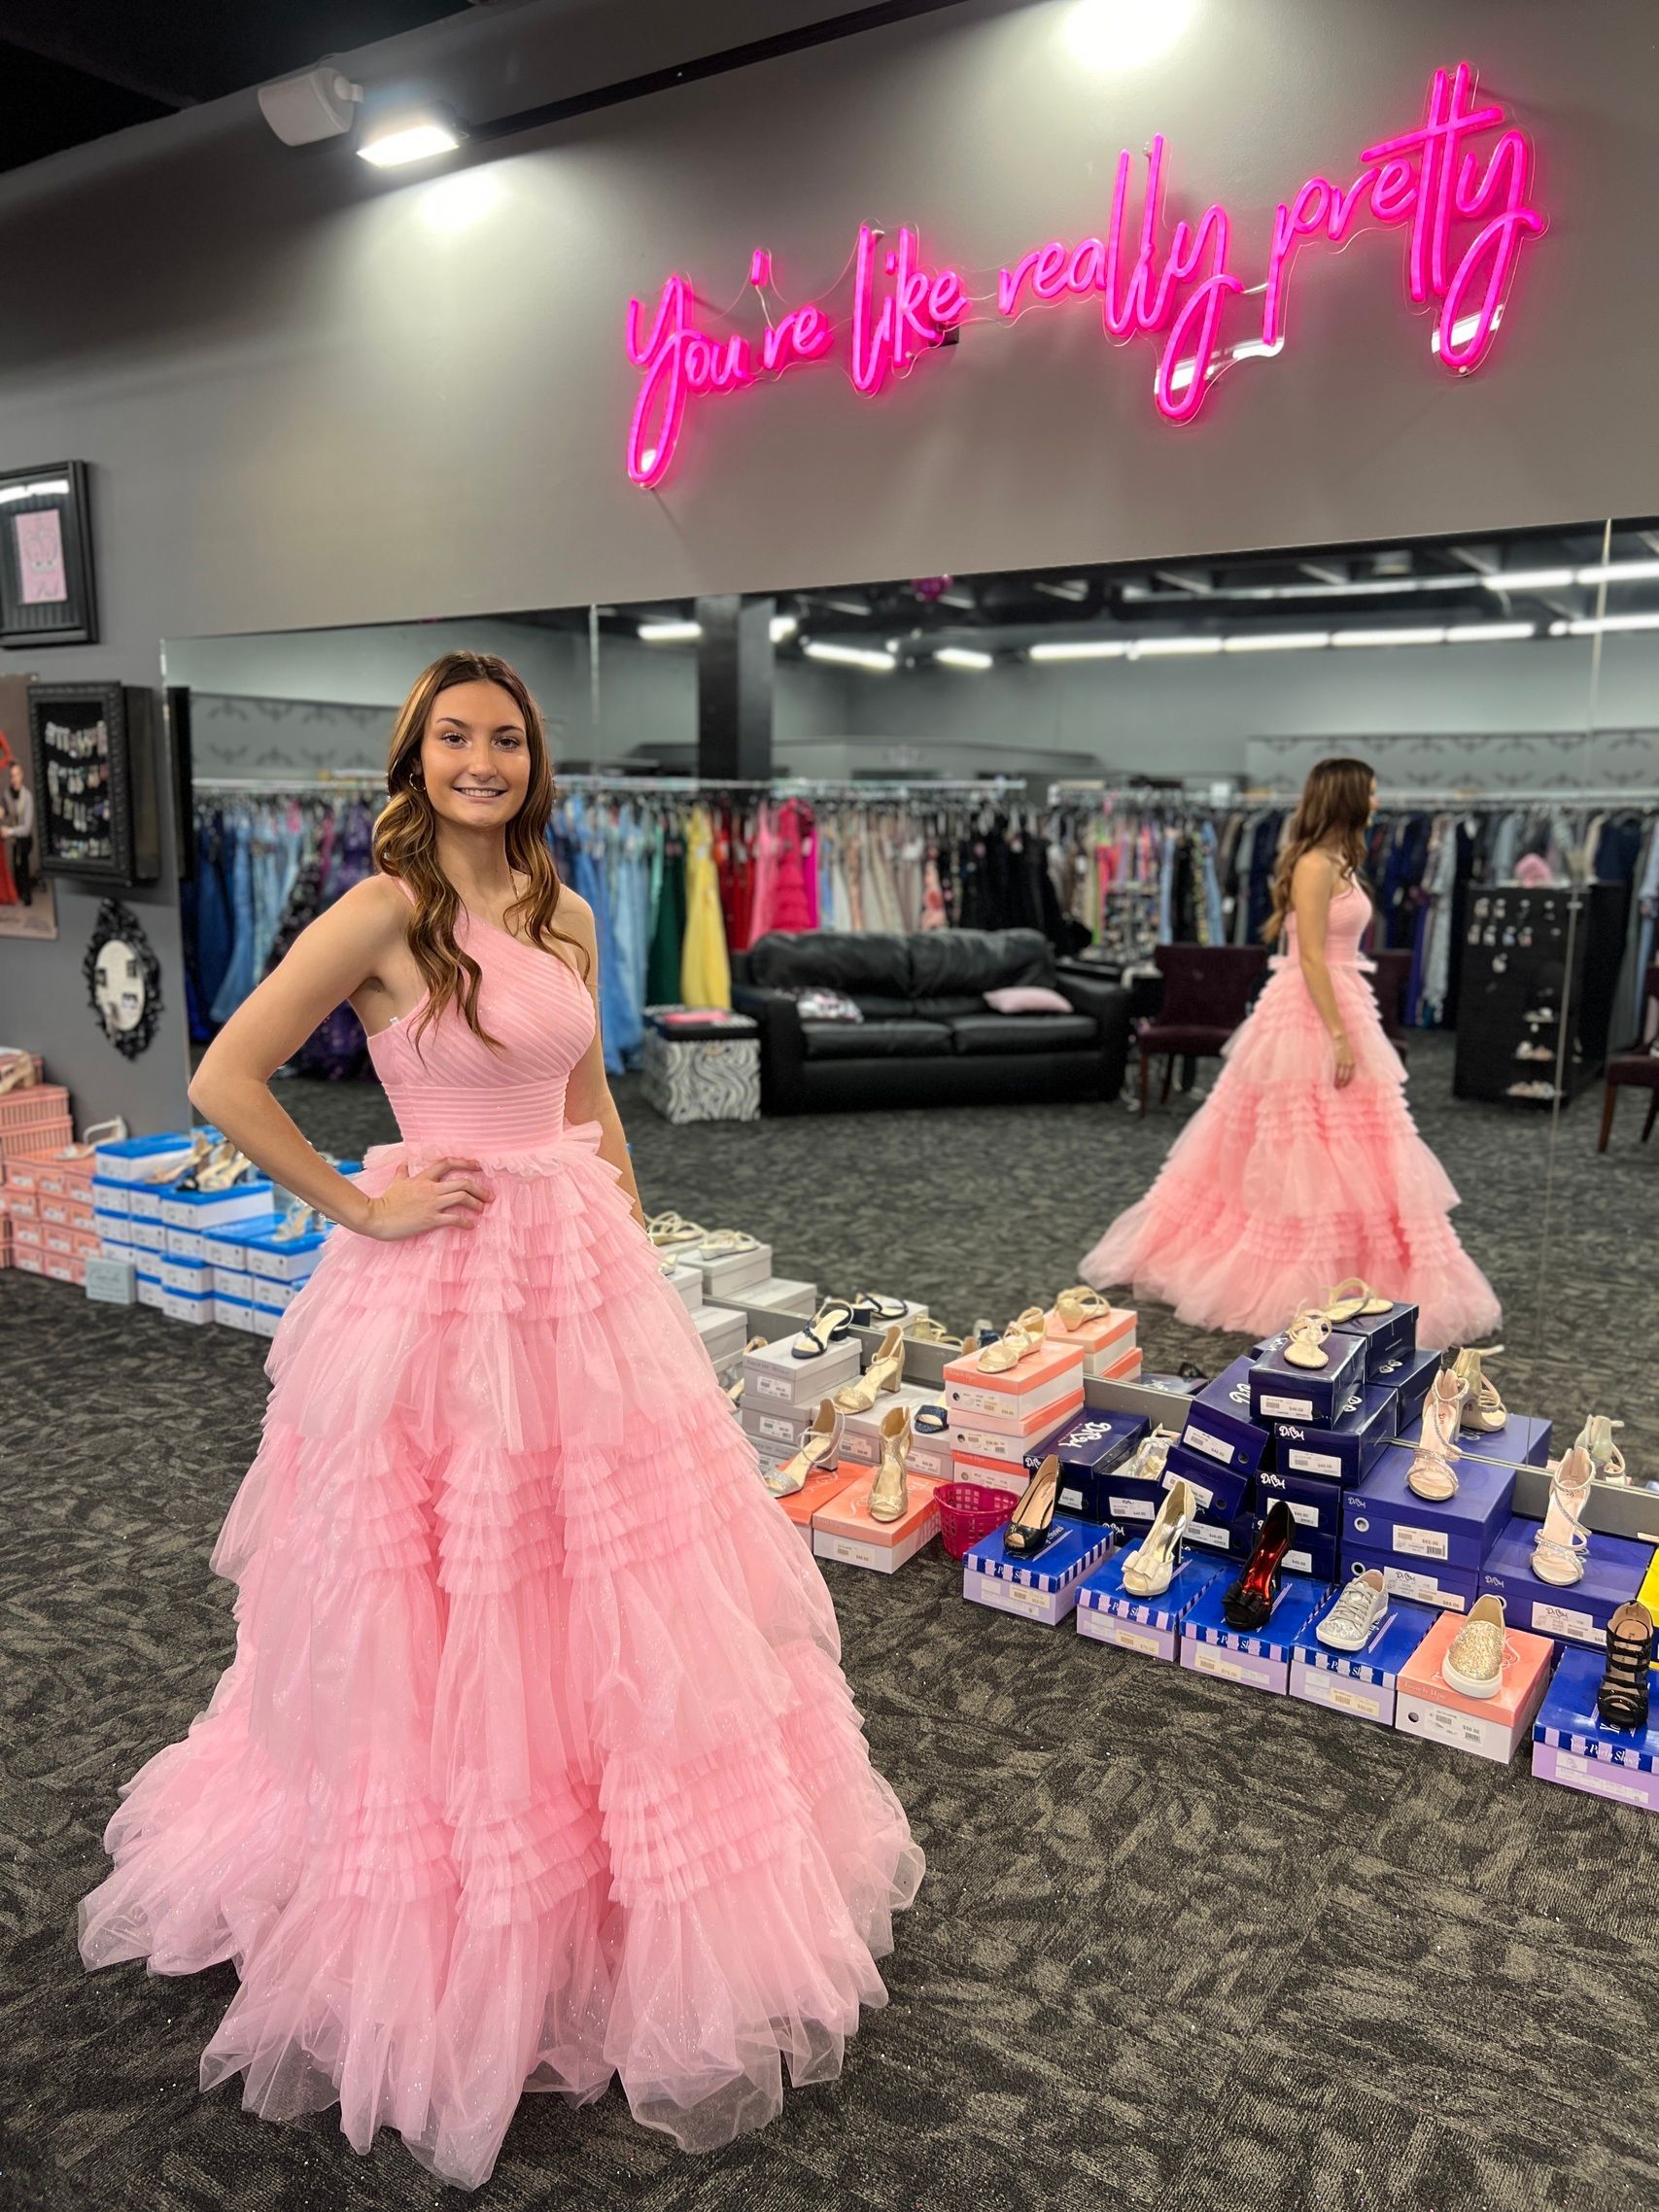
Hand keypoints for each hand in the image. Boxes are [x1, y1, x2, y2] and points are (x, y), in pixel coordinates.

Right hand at [360, 1157, 493, 1239]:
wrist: (376, 1217)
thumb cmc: (385, 1201)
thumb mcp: (395, 1183)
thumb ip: (402, 1172)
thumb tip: (404, 1162)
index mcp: (423, 1178)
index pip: (447, 1164)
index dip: (465, 1163)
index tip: (478, 1166)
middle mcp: (430, 1189)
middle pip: (462, 1182)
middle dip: (479, 1188)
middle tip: (489, 1196)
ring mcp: (431, 1204)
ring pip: (461, 1198)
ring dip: (476, 1203)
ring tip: (482, 1208)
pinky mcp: (430, 1219)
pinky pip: (453, 1219)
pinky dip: (465, 1222)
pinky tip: (471, 1225)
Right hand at [1331, 1031, 1355, 1088]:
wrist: (1339, 1035)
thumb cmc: (1341, 1043)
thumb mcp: (1345, 1052)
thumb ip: (1344, 1058)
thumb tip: (1341, 1065)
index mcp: (1352, 1059)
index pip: (1352, 1073)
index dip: (1348, 1080)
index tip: (1345, 1085)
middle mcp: (1349, 1061)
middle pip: (1348, 1075)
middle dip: (1344, 1082)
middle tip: (1340, 1089)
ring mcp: (1344, 1060)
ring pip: (1343, 1073)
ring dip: (1340, 1081)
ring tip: (1337, 1087)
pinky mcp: (1339, 1058)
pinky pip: (1338, 1069)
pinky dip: (1337, 1076)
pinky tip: (1334, 1080)